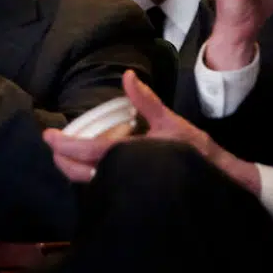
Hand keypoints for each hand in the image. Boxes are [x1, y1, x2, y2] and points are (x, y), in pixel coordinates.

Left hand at [43, 70, 259, 193]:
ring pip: (90, 183)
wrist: (224, 184)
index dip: (66, 145)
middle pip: (81, 173)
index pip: (90, 151)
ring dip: (75, 168)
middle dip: (63, 159)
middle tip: (54, 144)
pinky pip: (104, 186)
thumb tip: (128, 76)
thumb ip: (147, 101)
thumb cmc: (198, 153)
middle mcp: (126, 177)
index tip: (48, 137)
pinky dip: (91, 174)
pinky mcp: (134, 196)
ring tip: (67, 151)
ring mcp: (129, 190)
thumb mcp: (172, 122)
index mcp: (132, 157)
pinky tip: (91, 164)